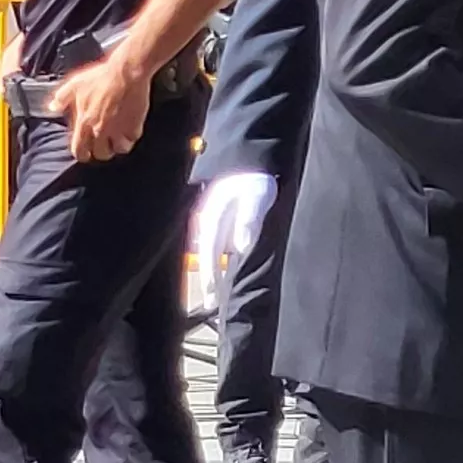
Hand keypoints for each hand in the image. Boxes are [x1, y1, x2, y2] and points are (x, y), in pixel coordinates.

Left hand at [56, 56, 143, 161]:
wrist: (126, 73)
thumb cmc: (101, 77)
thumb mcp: (75, 84)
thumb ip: (61, 98)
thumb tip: (52, 107)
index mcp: (84, 122)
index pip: (80, 150)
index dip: (82, 154)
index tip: (85, 152)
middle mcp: (101, 130)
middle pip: (101, 154)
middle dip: (102, 151)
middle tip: (104, 144)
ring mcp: (119, 129)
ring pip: (119, 149)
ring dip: (118, 146)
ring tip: (118, 139)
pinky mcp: (134, 125)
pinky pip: (133, 139)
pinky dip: (131, 137)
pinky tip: (129, 130)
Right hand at [186, 172, 278, 309]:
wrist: (253, 160)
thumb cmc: (256, 179)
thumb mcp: (256, 197)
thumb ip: (249, 220)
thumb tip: (241, 246)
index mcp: (213, 217)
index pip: (210, 253)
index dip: (210, 275)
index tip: (210, 297)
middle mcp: (208, 220)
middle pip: (206, 256)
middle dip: (208, 279)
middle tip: (210, 303)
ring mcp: (212, 220)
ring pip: (210, 251)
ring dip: (212, 270)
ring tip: (215, 293)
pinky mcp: (219, 219)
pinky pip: (216, 244)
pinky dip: (218, 259)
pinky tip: (224, 270)